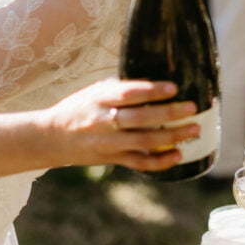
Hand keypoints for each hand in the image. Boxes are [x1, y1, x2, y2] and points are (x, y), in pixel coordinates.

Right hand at [43, 78, 199, 172]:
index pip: (128, 93)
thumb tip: (156, 82)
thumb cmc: (79, 108)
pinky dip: (159, 161)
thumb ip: (121, 88)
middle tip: (192, 108)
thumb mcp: (95, 91)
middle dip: (169, 113)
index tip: (173, 87)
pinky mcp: (111, 159)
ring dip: (171, 136)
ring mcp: (108, 143)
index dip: (152, 90)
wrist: (51, 138)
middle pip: (140, 118)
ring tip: (194, 129)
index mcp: (99, 99)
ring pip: (144, 141)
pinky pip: (138, 162)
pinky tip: (177, 155)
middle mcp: (103, 121)